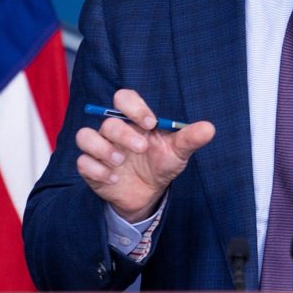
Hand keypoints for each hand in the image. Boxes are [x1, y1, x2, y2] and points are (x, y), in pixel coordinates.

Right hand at [75, 88, 214, 221]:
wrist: (148, 193)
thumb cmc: (161, 164)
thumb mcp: (178, 152)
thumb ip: (190, 138)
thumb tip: (210, 128)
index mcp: (133, 120)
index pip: (124, 98)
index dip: (134, 107)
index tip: (151, 123)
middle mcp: (114, 131)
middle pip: (108, 121)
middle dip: (124, 134)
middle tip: (141, 148)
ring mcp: (100, 149)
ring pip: (85, 136)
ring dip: (102, 149)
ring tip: (121, 163)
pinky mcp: (91, 168)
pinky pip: (83, 163)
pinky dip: (97, 170)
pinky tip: (114, 179)